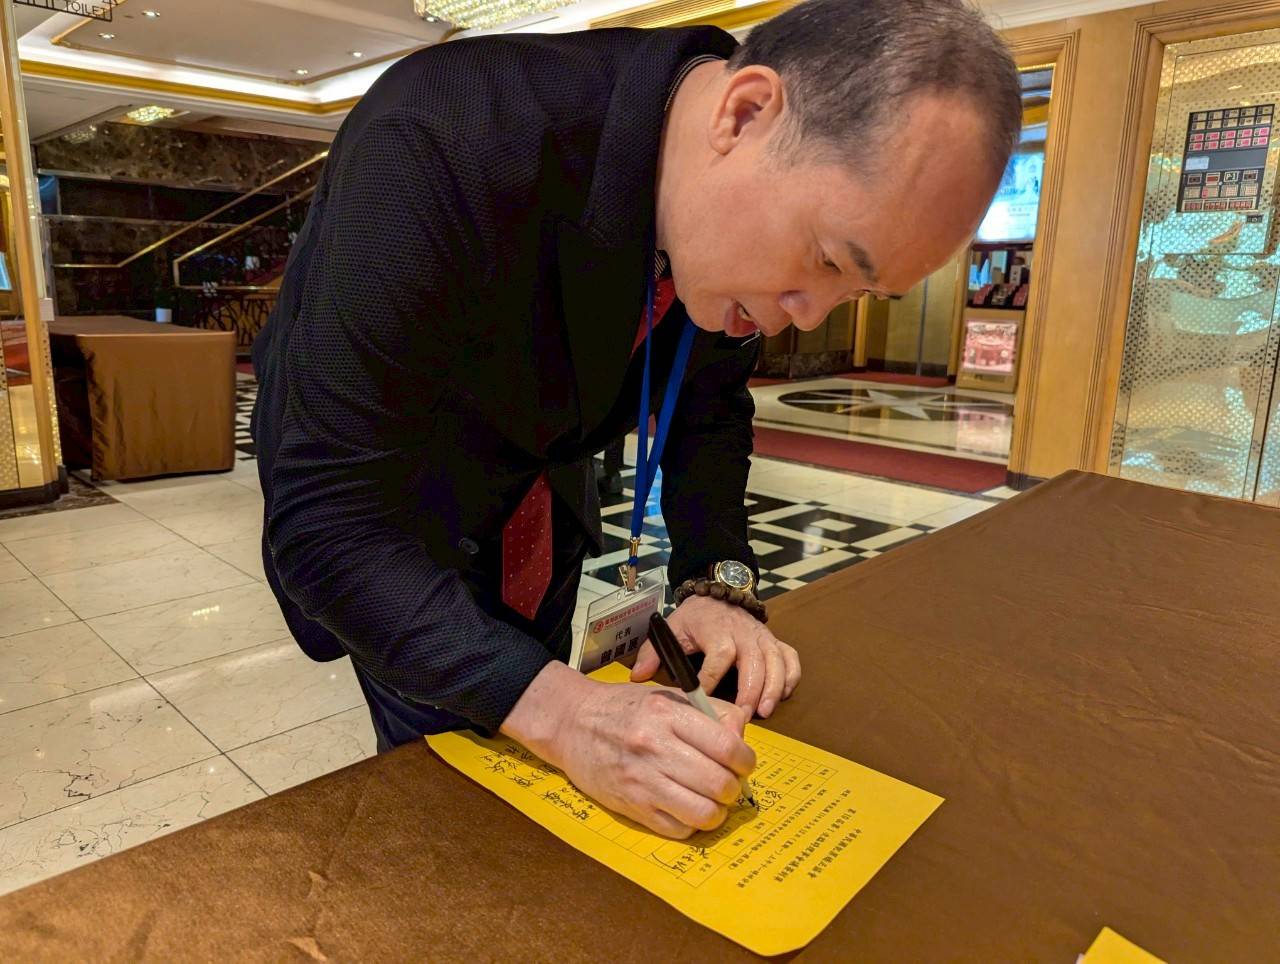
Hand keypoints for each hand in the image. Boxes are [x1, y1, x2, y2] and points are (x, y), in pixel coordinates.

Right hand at [500, 662, 753, 837]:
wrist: (573, 724)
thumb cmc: (626, 708)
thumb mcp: (668, 695)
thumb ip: (710, 712)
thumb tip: (741, 737)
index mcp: (668, 714)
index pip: (727, 746)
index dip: (745, 760)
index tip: (743, 762)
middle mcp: (655, 747)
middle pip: (720, 784)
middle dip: (734, 788)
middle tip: (728, 783)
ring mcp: (642, 780)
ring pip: (704, 813)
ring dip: (717, 810)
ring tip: (711, 799)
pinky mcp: (632, 806)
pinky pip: (679, 829)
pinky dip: (691, 823)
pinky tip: (687, 808)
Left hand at [631, 595, 800, 717]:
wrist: (719, 593)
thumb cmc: (696, 617)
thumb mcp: (672, 627)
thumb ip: (654, 652)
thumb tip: (637, 676)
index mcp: (717, 630)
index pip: (719, 656)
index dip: (712, 679)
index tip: (703, 701)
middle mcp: (744, 633)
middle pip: (753, 661)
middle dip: (750, 690)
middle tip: (744, 716)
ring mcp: (763, 637)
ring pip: (776, 662)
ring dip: (772, 688)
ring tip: (764, 712)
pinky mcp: (775, 641)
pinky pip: (790, 659)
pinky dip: (790, 678)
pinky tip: (782, 696)